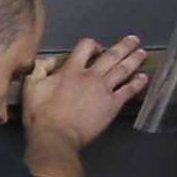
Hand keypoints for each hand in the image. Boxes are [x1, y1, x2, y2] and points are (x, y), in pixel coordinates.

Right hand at [22, 35, 149, 150]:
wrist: (55, 137)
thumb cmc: (41, 115)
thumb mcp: (31, 87)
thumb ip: (40, 69)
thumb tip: (51, 61)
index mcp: (71, 70)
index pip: (86, 46)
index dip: (94, 45)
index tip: (98, 49)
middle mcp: (90, 75)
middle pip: (111, 55)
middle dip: (124, 46)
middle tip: (134, 40)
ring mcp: (103, 90)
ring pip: (123, 70)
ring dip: (134, 60)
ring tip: (142, 53)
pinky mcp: (112, 105)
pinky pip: (128, 91)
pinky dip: (137, 83)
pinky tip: (144, 78)